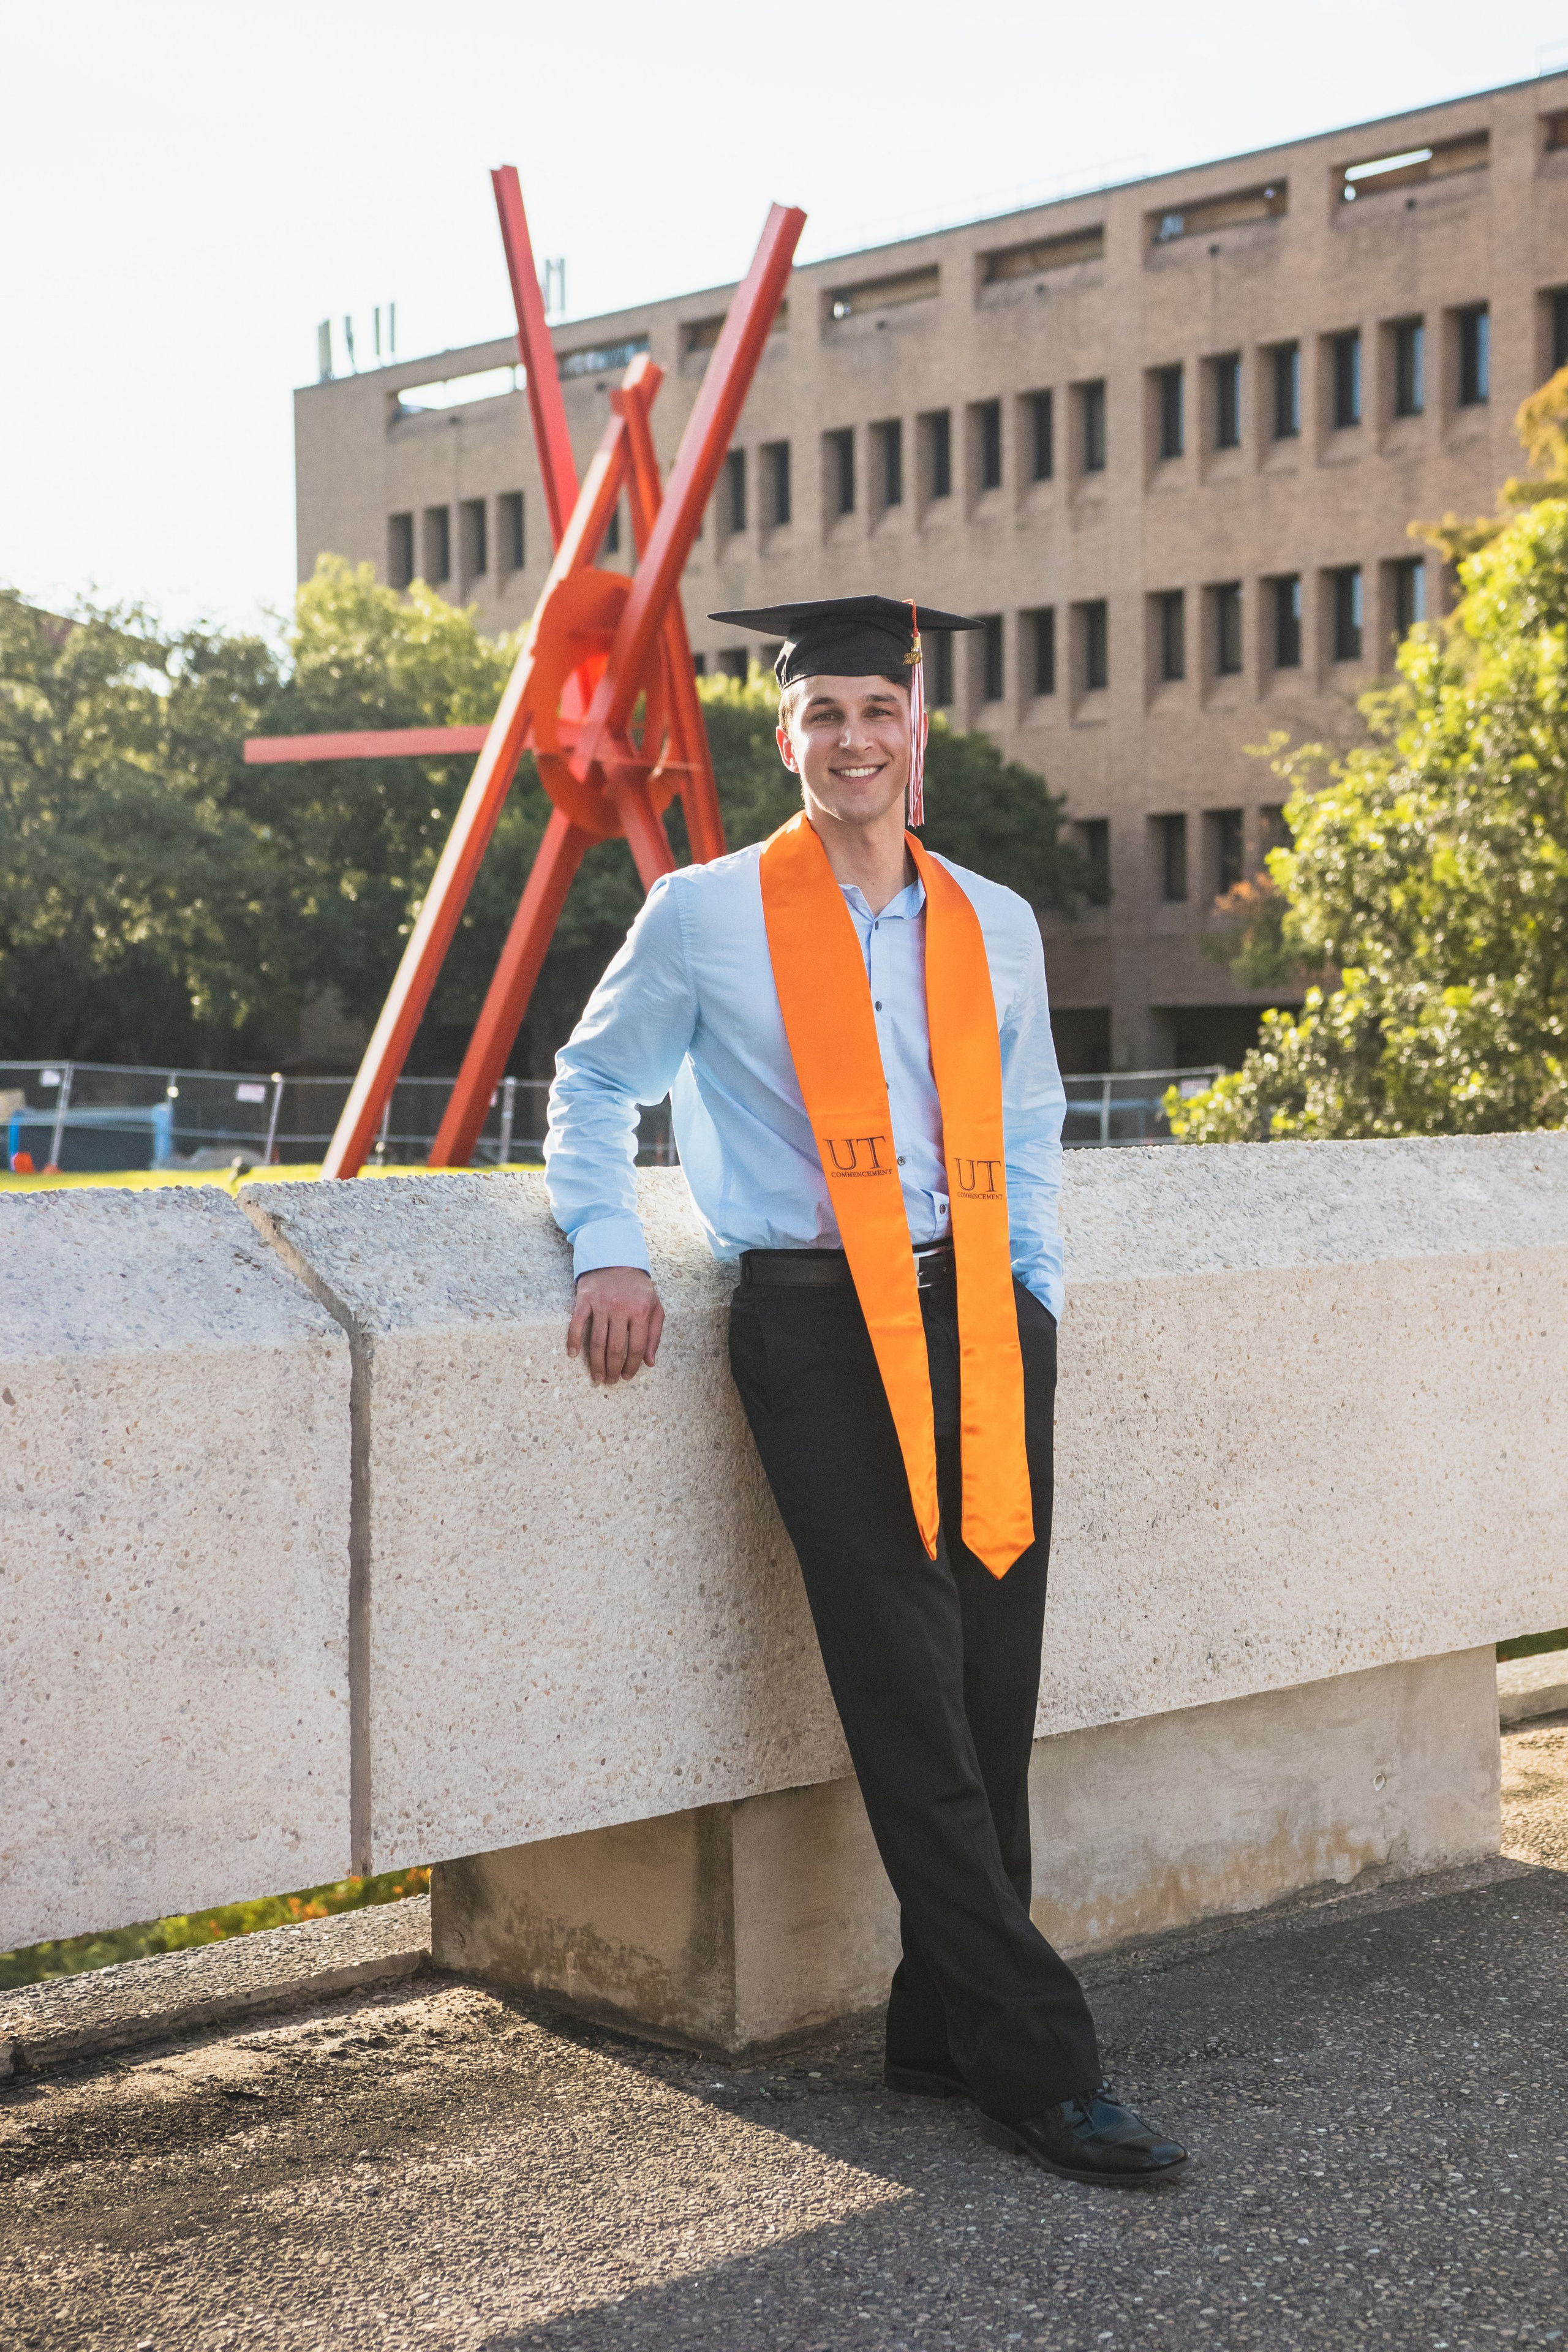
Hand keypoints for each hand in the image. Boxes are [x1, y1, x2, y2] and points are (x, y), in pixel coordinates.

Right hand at [566, 1266, 664, 1385]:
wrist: (616, 1259)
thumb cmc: (637, 1288)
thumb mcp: (654, 1307)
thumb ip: (654, 1335)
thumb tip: (650, 1362)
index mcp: (641, 1312)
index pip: (636, 1347)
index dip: (632, 1366)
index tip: (627, 1376)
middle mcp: (621, 1309)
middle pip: (615, 1348)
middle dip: (613, 1369)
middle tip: (611, 1381)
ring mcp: (601, 1304)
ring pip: (597, 1341)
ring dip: (596, 1363)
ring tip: (597, 1377)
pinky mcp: (585, 1299)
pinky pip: (577, 1324)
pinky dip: (573, 1340)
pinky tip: (573, 1355)